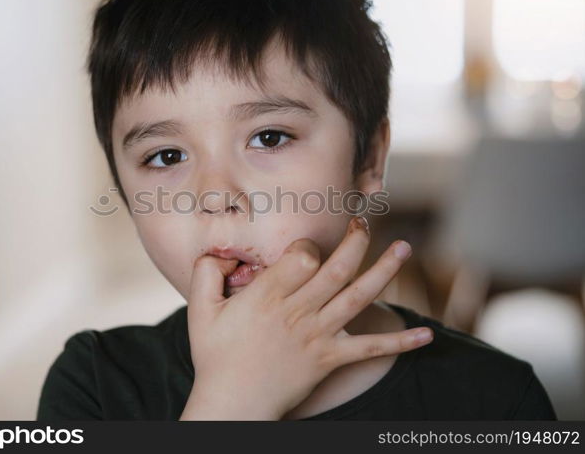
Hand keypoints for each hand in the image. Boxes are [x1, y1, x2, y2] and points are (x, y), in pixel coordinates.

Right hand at [179, 216, 433, 419]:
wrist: (234, 403)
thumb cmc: (215, 355)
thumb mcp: (200, 310)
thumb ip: (207, 272)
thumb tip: (222, 252)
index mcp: (268, 295)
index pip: (303, 256)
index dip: (308, 244)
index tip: (305, 246)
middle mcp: (298, 311)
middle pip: (337, 269)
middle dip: (355, 241)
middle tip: (364, 222)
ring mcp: (317, 335)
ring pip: (357, 298)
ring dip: (383, 271)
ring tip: (403, 248)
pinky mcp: (330, 358)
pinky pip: (369, 350)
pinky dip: (399, 343)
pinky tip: (426, 335)